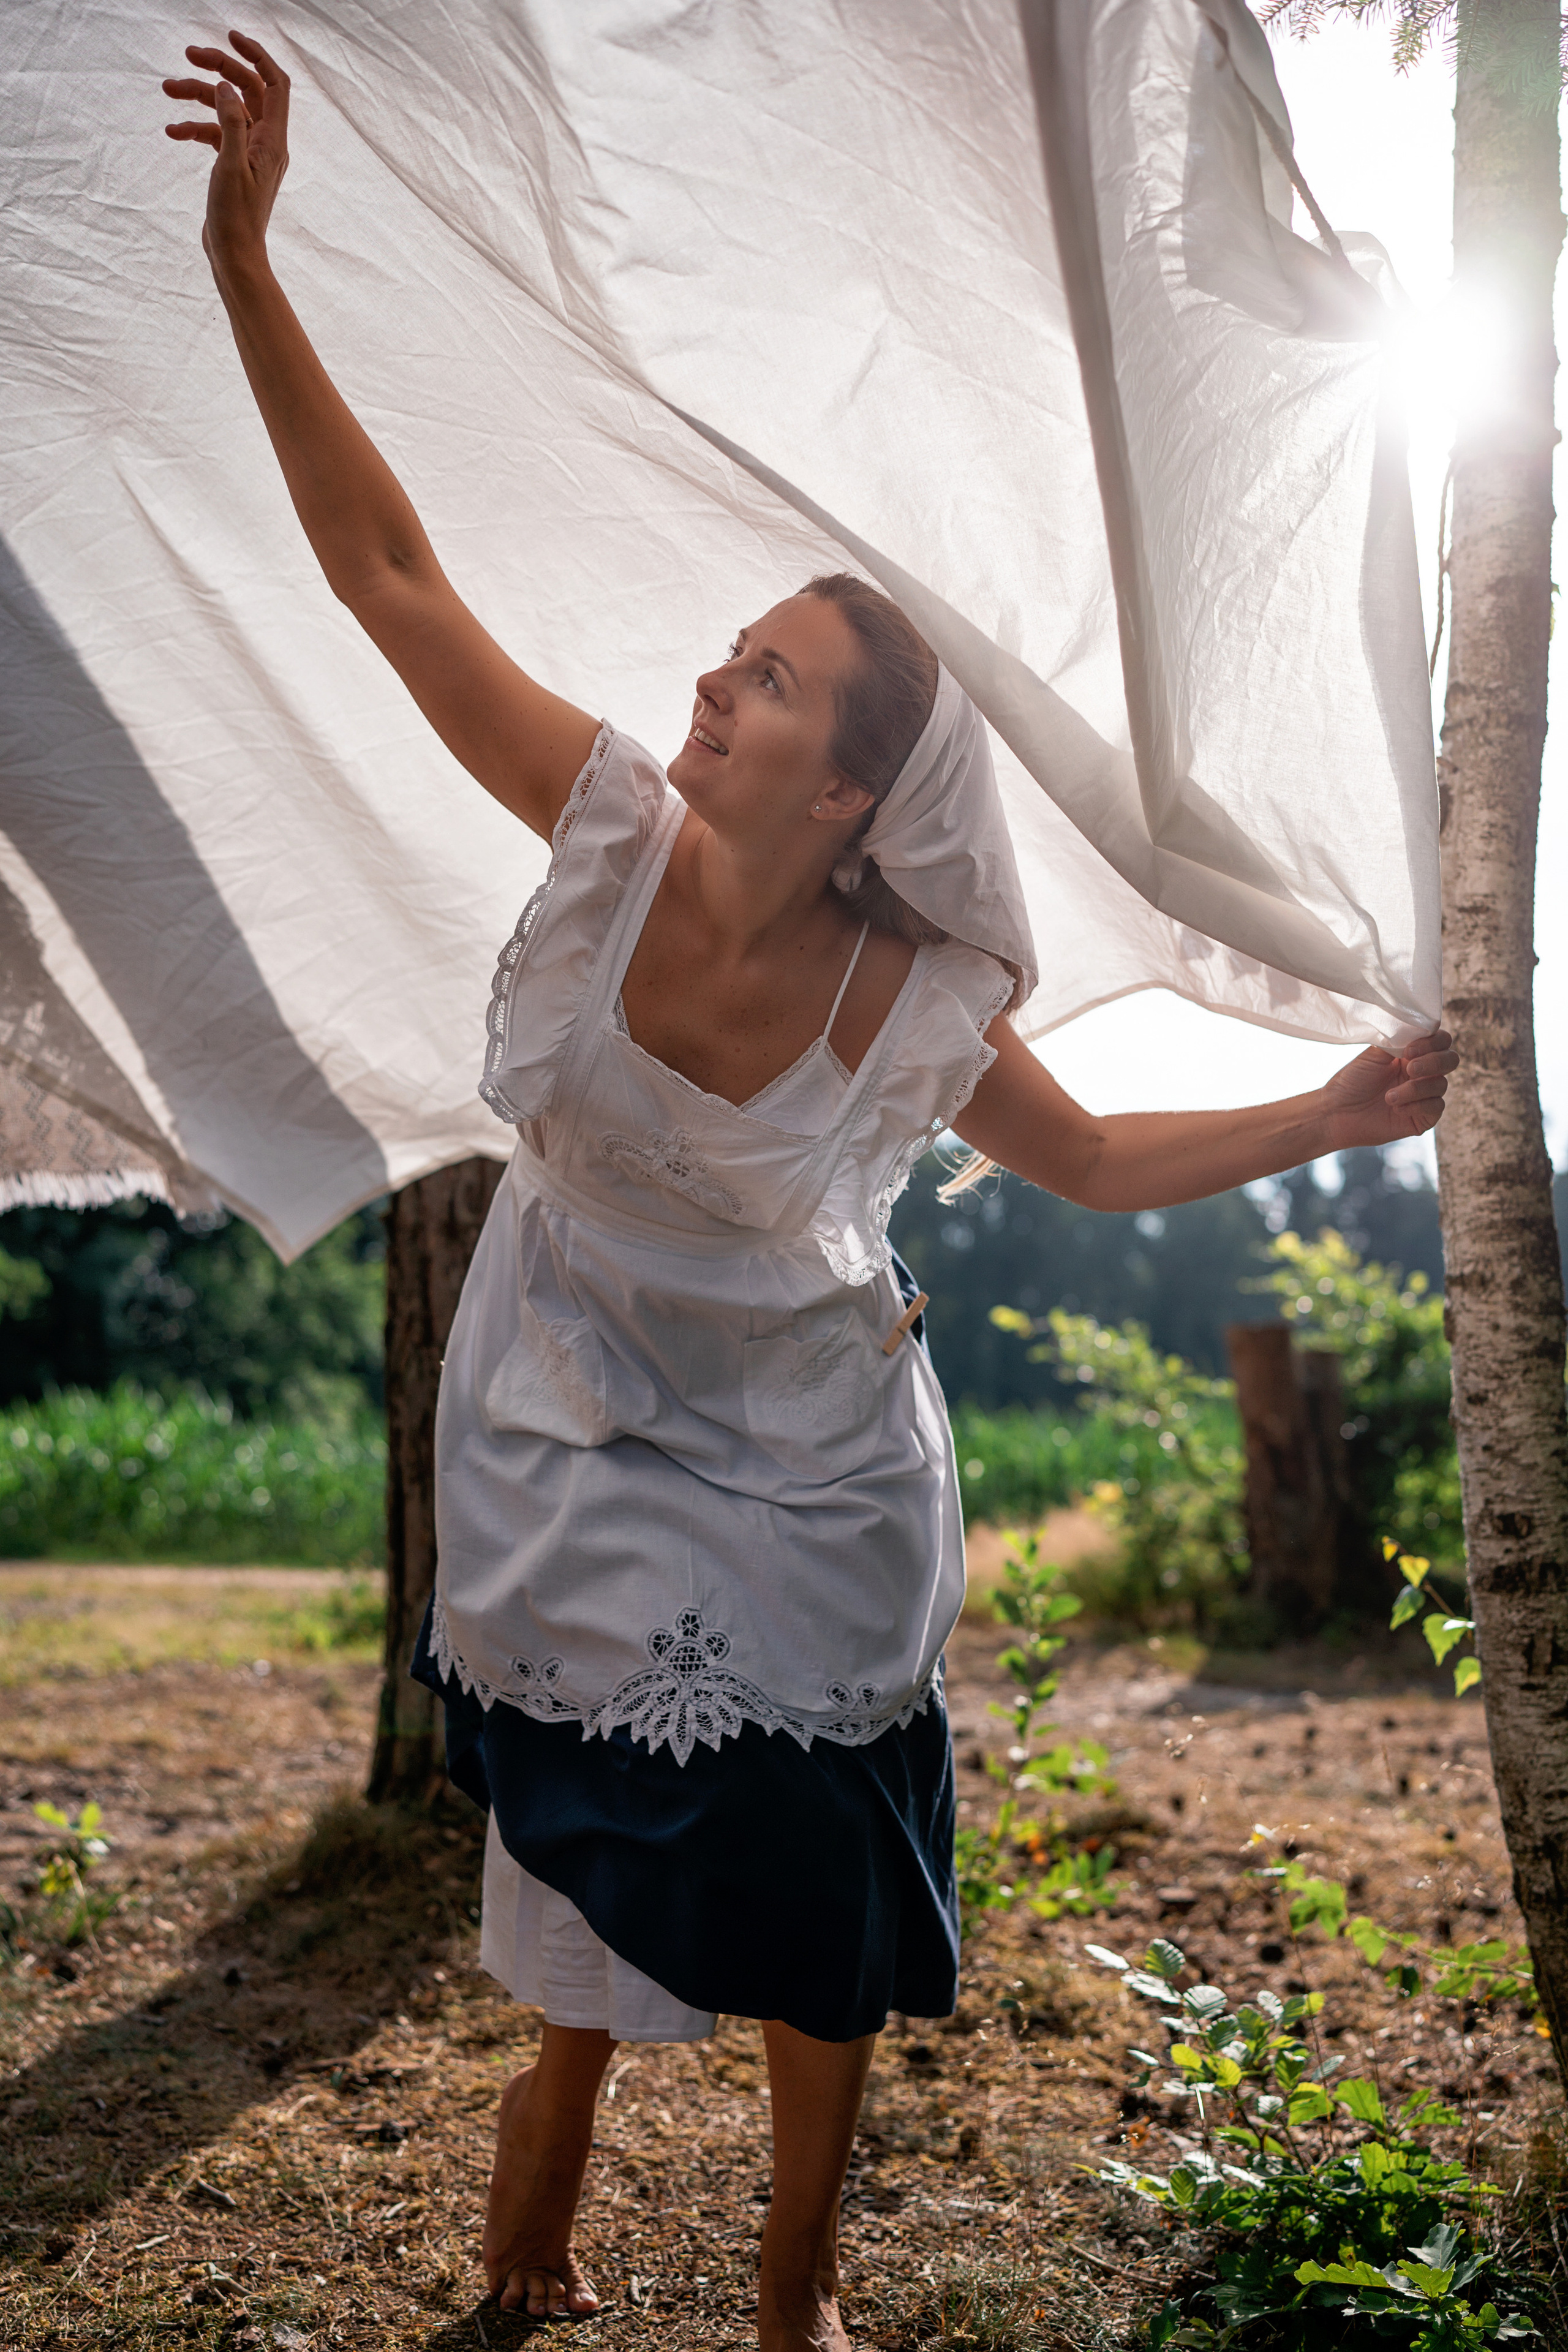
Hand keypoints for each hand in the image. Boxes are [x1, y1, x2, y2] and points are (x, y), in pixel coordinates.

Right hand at [163, 30, 288, 282]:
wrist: (233, 256)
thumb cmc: (235, 218)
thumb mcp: (229, 165)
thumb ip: (230, 122)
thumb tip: (225, 86)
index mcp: (273, 141)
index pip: (274, 84)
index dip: (256, 55)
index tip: (230, 36)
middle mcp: (265, 144)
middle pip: (246, 90)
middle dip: (219, 69)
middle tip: (188, 54)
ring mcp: (249, 154)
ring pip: (226, 111)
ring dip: (198, 96)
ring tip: (167, 89)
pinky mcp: (232, 166)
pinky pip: (214, 135)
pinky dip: (194, 128)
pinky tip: (172, 131)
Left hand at [1319, 1026, 1456, 1149]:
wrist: (1337, 1113)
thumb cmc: (1352, 1082)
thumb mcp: (1374, 1055)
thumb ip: (1398, 1040)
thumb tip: (1417, 1029)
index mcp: (1413, 1054)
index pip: (1440, 1041)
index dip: (1432, 1042)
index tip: (1408, 1050)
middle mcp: (1422, 1073)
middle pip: (1451, 1060)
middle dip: (1434, 1062)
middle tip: (1410, 1068)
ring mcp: (1424, 1095)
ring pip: (1441, 1085)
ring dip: (1415, 1089)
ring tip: (1389, 1097)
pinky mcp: (1423, 1118)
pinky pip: (1436, 1107)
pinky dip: (1417, 1105)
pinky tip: (1396, 1108)